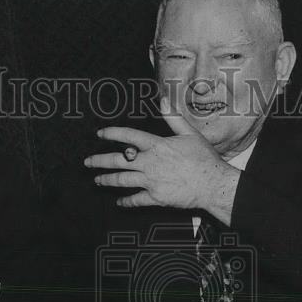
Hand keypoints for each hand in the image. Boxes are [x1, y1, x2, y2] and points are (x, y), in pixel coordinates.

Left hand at [85, 97, 240, 222]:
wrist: (212, 184)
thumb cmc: (204, 159)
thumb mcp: (190, 134)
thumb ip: (174, 118)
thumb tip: (164, 100)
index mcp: (157, 145)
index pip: (128, 136)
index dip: (112, 133)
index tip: (101, 133)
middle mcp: (150, 163)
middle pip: (118, 161)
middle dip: (99, 161)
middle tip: (88, 162)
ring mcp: (151, 181)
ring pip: (122, 180)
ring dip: (107, 180)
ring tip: (98, 180)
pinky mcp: (156, 197)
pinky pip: (136, 200)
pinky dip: (126, 201)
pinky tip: (120, 202)